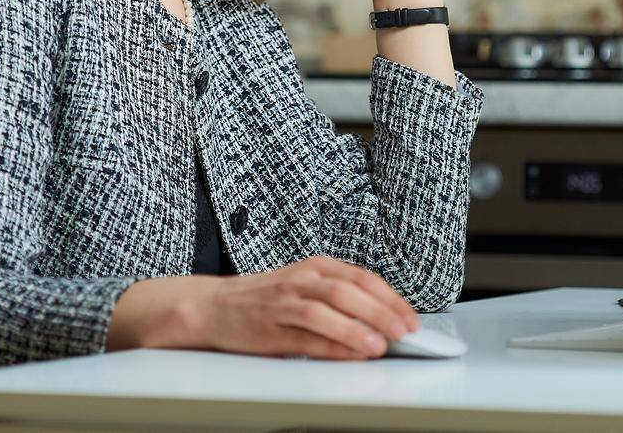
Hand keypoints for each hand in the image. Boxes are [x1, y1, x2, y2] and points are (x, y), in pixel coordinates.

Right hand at [188, 255, 420, 359]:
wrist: (212, 306)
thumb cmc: (265, 298)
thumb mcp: (304, 284)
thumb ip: (338, 296)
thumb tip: (381, 320)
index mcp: (315, 266)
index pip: (362, 277)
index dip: (390, 297)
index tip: (411, 317)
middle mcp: (301, 279)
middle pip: (349, 292)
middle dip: (382, 312)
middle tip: (404, 332)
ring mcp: (284, 303)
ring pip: (327, 311)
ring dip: (358, 329)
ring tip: (380, 345)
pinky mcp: (271, 329)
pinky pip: (306, 337)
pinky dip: (331, 346)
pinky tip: (349, 355)